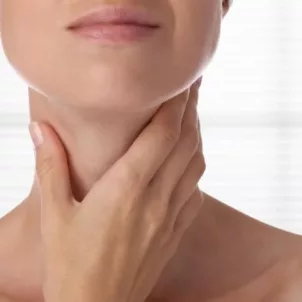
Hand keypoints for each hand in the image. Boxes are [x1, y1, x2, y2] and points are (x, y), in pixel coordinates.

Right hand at [29, 77, 204, 301]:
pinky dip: (194, 170)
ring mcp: (169, 217)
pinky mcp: (174, 233)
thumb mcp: (54, 214)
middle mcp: (155, 199)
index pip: (162, 134)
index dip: (176, 104)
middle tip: (193, 86)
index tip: (183, 81)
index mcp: (125, 189)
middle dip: (192, 110)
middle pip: (185, 142)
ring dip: (196, 137)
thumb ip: (50, 167)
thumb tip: (40, 129)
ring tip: (191, 118)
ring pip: (195, 165)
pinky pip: (195, 193)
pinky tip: (186, 163)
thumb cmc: (70, 265)